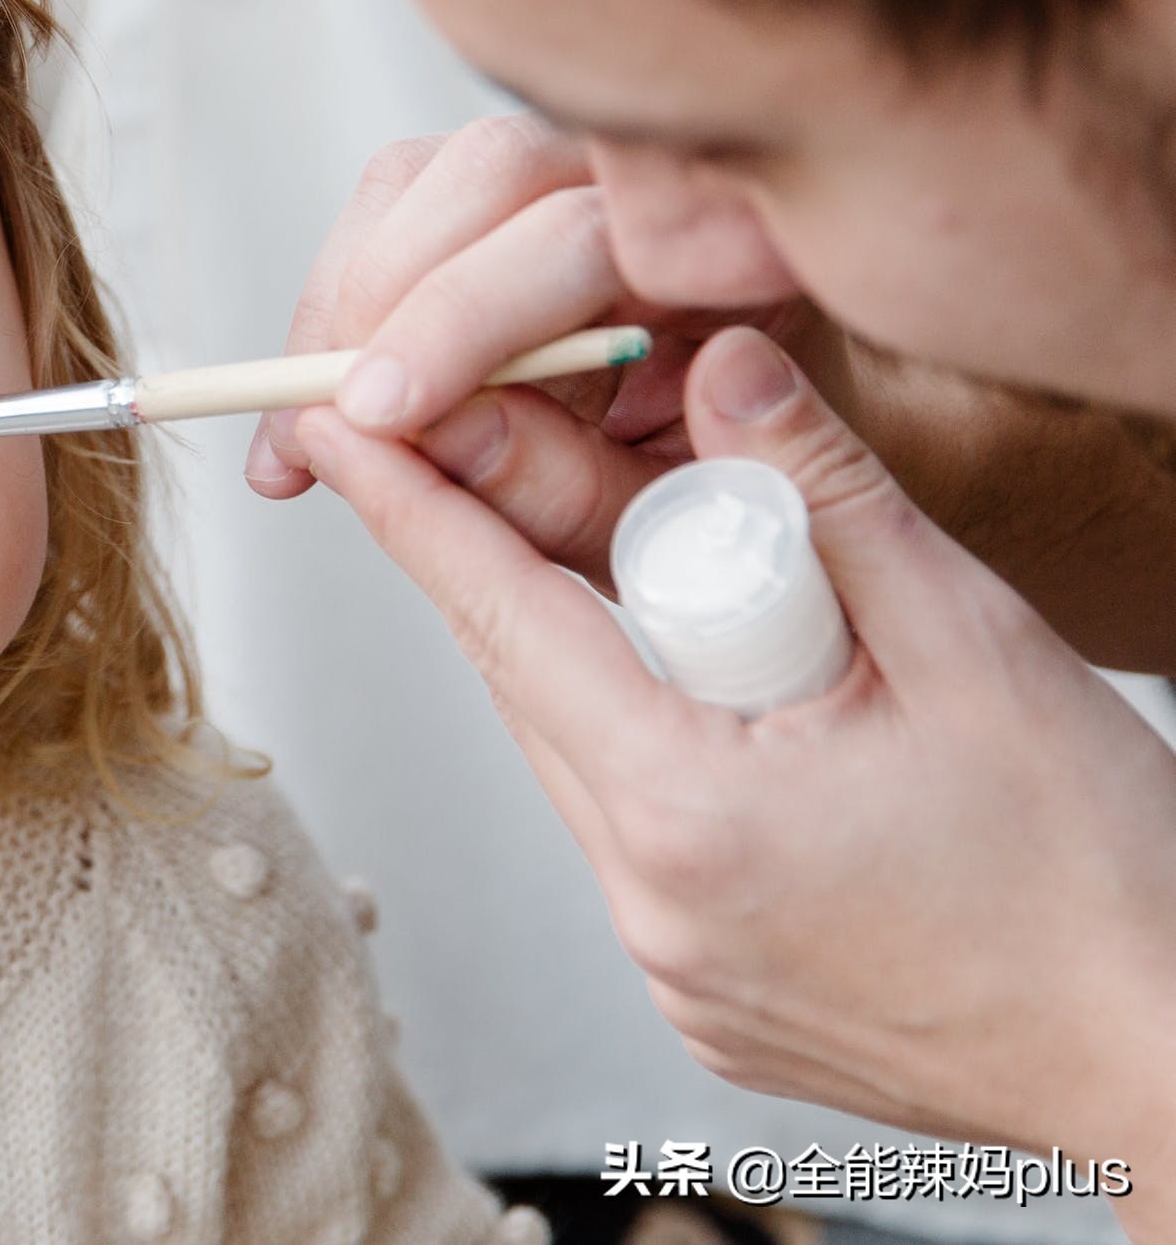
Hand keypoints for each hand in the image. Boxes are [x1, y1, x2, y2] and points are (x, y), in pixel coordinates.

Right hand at [244, 116, 817, 590]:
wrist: (811, 479)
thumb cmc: (769, 491)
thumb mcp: (680, 517)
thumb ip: (574, 486)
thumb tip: (439, 436)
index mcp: (742, 243)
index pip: (576, 237)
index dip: (460, 319)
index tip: (385, 415)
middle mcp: (658, 181)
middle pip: (485, 173)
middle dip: (382, 303)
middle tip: (323, 428)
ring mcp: (576, 176)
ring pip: (423, 180)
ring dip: (348, 303)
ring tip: (312, 434)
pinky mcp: (507, 203)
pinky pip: (401, 210)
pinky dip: (345, 305)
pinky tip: (330, 403)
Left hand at [295, 325, 1175, 1215]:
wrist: (1164, 1065)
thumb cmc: (1097, 877)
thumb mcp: (972, 648)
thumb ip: (826, 497)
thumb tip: (720, 368)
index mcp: (688, 806)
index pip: (505, 618)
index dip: (413, 512)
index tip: (340, 434)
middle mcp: (649, 901)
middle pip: (532, 690)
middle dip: (515, 569)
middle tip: (518, 465)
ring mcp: (673, 965)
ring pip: (584, 766)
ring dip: (600, 668)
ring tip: (694, 600)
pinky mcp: (708, 1001)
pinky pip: (636, 845)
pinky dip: (656, 762)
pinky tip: (742, 725)